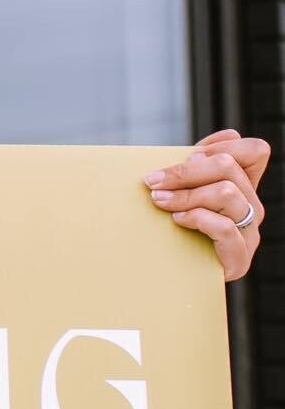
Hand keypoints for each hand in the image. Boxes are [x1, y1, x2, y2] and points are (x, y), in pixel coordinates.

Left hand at [145, 129, 268, 280]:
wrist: (165, 276)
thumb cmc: (171, 225)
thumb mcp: (183, 190)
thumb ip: (197, 164)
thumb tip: (230, 132)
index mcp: (244, 187)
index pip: (255, 151)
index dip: (221, 146)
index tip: (187, 155)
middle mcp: (252, 208)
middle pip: (229, 168)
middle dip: (185, 171)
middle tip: (153, 181)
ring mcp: (249, 234)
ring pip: (226, 193)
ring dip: (186, 194)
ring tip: (159, 201)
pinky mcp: (239, 259)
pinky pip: (225, 228)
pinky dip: (196, 218)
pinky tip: (177, 220)